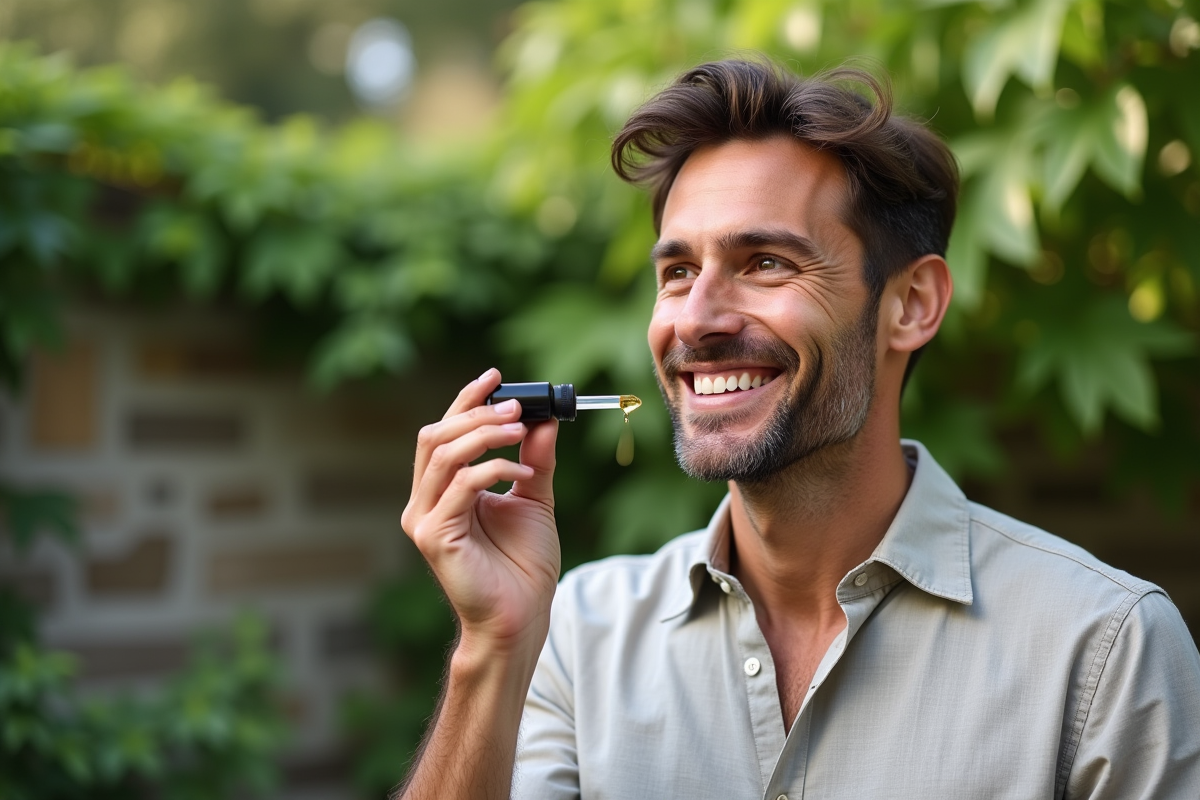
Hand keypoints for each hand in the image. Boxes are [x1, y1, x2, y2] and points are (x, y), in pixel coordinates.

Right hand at [401, 368, 559, 657]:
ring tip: (519, 431)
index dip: (466, 400)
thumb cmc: (524, 566)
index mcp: (443, 490)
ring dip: (484, 435)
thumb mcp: (534, 500)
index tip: (495, 376)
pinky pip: (460, 486)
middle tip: (516, 407)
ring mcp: (424, 519)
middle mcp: (425, 501)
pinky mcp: (433, 537)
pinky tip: (522, 475)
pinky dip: (493, 470)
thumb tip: (543, 420)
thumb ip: (534, 460)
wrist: (522, 616)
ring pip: (443, 455)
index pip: (444, 432)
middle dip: (476, 413)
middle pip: (436, 436)